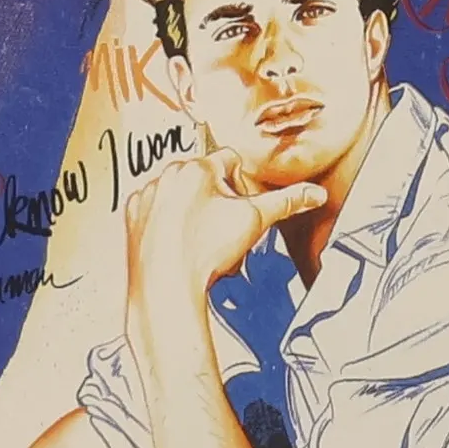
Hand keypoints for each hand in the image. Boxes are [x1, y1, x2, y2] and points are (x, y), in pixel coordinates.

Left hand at [127, 148, 321, 296]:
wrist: (166, 287)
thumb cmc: (206, 252)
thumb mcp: (254, 221)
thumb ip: (286, 202)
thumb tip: (315, 193)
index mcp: (198, 167)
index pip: (232, 161)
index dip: (243, 186)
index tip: (240, 210)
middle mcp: (168, 174)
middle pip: (206, 178)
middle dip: (219, 202)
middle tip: (223, 231)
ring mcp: (148, 193)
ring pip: (181, 194)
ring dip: (195, 212)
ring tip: (201, 242)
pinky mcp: (133, 214)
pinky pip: (156, 210)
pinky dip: (168, 223)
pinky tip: (178, 244)